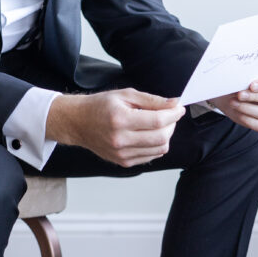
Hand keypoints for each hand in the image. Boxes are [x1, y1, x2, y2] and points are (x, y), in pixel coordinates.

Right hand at [46, 88, 185, 166]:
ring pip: (159, 149)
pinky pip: (150, 156)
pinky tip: (148, 134)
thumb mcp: (125, 95)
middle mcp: (121, 140)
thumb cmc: (100, 106)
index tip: (179, 108)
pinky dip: (156, 145)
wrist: (78, 122)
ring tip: (159, 124)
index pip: (158, 121)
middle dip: (172, 125)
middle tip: (170, 115)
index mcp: (120, 120)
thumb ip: (152, 100)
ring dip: (166, 136)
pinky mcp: (123, 162)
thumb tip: (174, 104)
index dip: (174, 114)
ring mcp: (121, 154)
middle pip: (161, 137)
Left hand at [208, 66, 257, 131]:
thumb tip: (248, 78)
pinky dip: (246, 118)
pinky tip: (237, 111)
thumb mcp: (250, 71)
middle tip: (240, 94)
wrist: (236, 91)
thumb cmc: (248, 78)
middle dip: (256, 97)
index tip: (251, 85)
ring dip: (248, 108)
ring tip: (233, 102)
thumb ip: (252, 73)